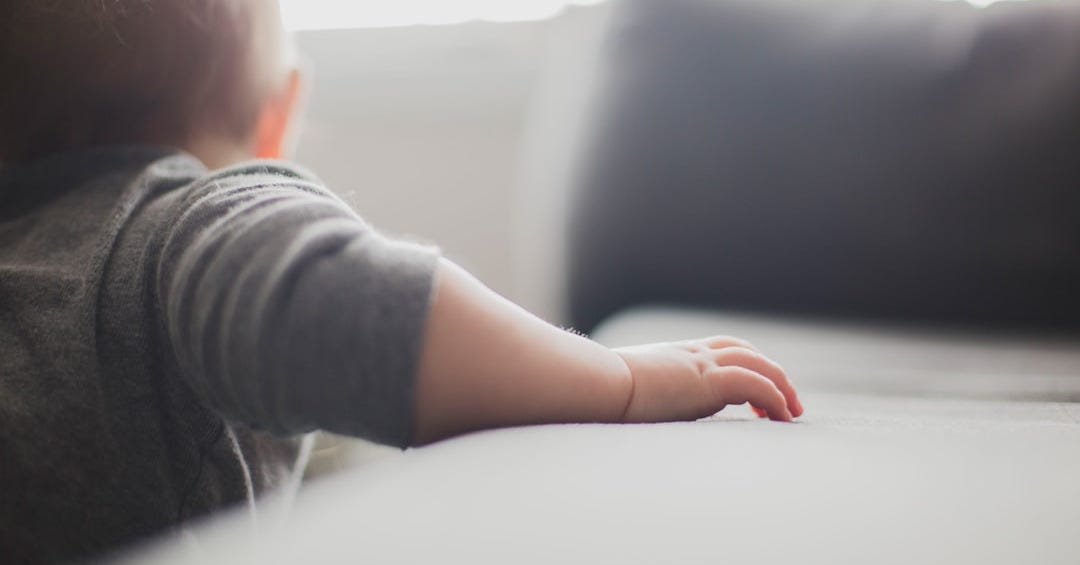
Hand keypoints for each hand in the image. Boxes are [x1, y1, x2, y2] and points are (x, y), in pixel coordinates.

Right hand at [614, 336, 802, 422]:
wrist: (594, 385)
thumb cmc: (599, 391)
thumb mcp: (622, 389)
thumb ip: (636, 394)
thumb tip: (620, 410)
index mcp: (674, 356)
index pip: (719, 349)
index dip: (743, 363)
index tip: (755, 393)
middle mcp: (691, 355)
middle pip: (745, 351)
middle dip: (771, 373)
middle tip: (787, 402)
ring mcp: (700, 365)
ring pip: (758, 364)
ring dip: (781, 386)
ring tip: (792, 412)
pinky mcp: (706, 382)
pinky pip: (754, 383)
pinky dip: (774, 397)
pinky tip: (781, 416)